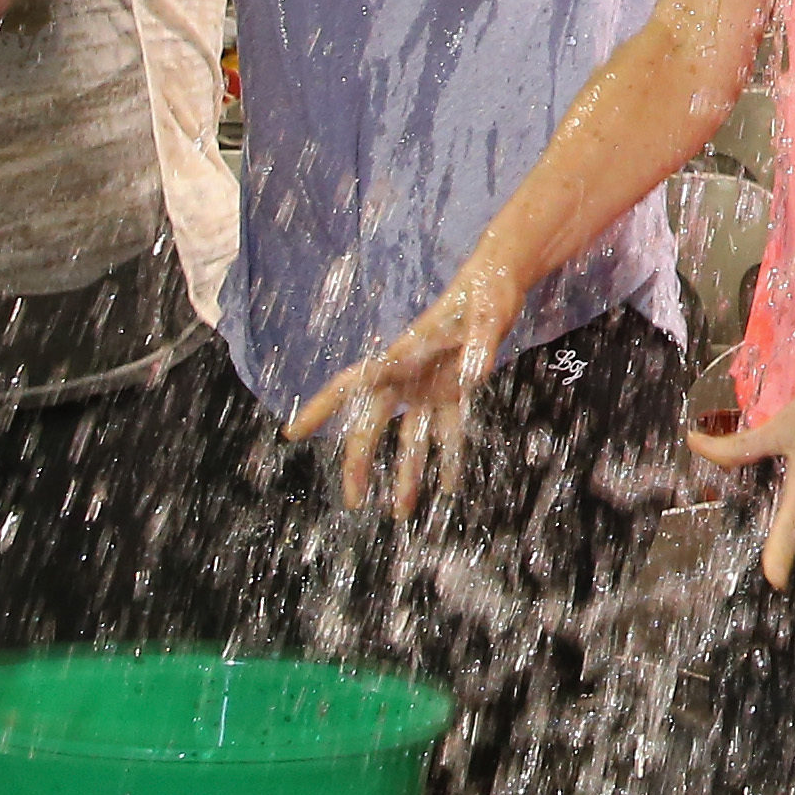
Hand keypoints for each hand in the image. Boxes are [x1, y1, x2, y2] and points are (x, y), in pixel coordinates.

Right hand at [285, 254, 534, 514]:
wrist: (502, 280)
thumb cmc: (488, 291)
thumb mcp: (487, 314)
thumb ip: (480, 346)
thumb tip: (473, 379)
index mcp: (402, 353)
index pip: (352, 384)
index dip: (321, 409)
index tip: (292, 434)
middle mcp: (408, 375)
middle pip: (374, 424)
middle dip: (360, 463)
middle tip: (353, 501)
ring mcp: (429, 386)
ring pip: (410, 438)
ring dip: (406, 475)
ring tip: (400, 515)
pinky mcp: (453, 392)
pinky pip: (447, 431)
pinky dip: (449, 459)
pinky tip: (449, 488)